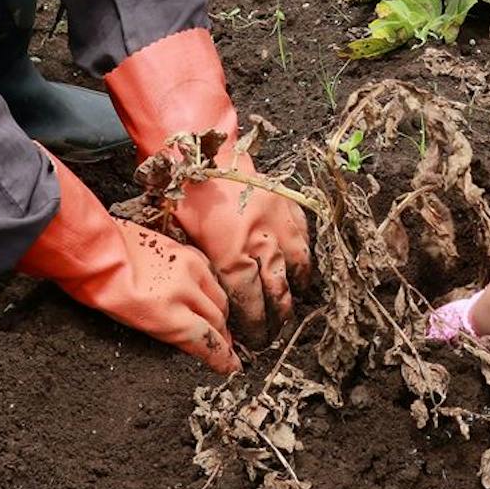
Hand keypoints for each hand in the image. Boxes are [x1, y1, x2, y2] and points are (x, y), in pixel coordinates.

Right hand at [17, 150, 238, 373]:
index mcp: (185, 254)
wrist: (93, 253)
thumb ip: (165, 264)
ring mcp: (184, 294)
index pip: (212, 283)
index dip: (217, 304)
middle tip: (226, 339)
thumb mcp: (146, 248)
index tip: (221, 317)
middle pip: (219, 303)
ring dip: (221, 338)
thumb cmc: (108, 248)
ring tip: (225, 353)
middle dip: (223, 323)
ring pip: (215, 321)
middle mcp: (192, 272)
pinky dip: (219, 355)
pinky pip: (204, 340)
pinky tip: (227, 366)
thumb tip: (165, 282)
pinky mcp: (172, 319)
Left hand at [94, 219, 240, 374]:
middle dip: (223, 336)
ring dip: (220, 312)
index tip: (231, 367)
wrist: (92, 248)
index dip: (222, 358)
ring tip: (218, 322)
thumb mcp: (130, 322)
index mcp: (166, 315)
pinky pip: (209, 272)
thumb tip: (187, 337)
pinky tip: (206, 293)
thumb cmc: (99, 289)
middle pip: (217, 319)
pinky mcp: (185, 250)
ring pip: (218, 296)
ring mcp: (187, 267)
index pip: (207, 341)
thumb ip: (165, 330)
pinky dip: (211, 287)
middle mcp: (183, 291)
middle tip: (225, 347)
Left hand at [104, 28, 311, 340]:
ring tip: (291, 309)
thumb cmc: (185, 192)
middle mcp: (260, 241)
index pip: (248, 300)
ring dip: (295, 293)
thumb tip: (216, 297)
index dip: (252, 324)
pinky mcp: (290, 206)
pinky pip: (304, 241)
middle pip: (276, 291)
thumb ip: (208, 267)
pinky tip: (302, 275)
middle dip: (276, 318)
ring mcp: (279, 223)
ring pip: (296, 268)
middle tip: (273, 336)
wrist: (206, 147)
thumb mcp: (185, 237)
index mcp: (231, 252)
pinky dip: (305, 261)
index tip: (252, 341)